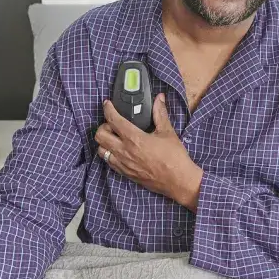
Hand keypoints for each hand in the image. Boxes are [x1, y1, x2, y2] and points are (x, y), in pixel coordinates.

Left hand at [95, 94, 202, 211]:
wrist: (178, 181)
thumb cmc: (174, 157)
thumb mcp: (167, 132)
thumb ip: (160, 113)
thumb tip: (159, 98)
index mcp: (134, 139)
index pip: (113, 120)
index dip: (108, 109)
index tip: (107, 104)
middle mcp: (124, 151)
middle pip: (100, 136)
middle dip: (103, 126)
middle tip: (113, 123)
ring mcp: (123, 164)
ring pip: (101, 150)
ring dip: (104, 141)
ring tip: (115, 137)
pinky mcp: (125, 173)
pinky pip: (108, 161)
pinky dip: (109, 153)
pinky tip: (120, 150)